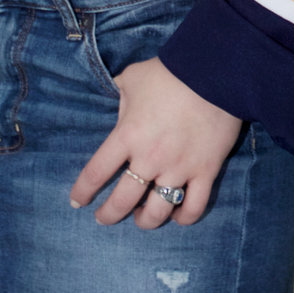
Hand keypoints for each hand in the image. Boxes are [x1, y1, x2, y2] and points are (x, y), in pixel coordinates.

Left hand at [69, 57, 244, 229]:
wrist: (216, 71)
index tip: (77, 201)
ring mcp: (179, 168)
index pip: (96, 173)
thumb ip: (121, 96)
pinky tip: (177, 215)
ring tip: (142, 217)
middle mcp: (150, 159)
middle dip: (108, 215)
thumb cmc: (169, 73)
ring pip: (157, 212)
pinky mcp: (206, 171)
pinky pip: (194, 207)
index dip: (83, 191)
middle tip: (104, 218)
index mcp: (127, 136)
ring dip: (145, 221)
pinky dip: (184, 217)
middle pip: (122, 201)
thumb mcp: (132, 78)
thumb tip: (118, 106)